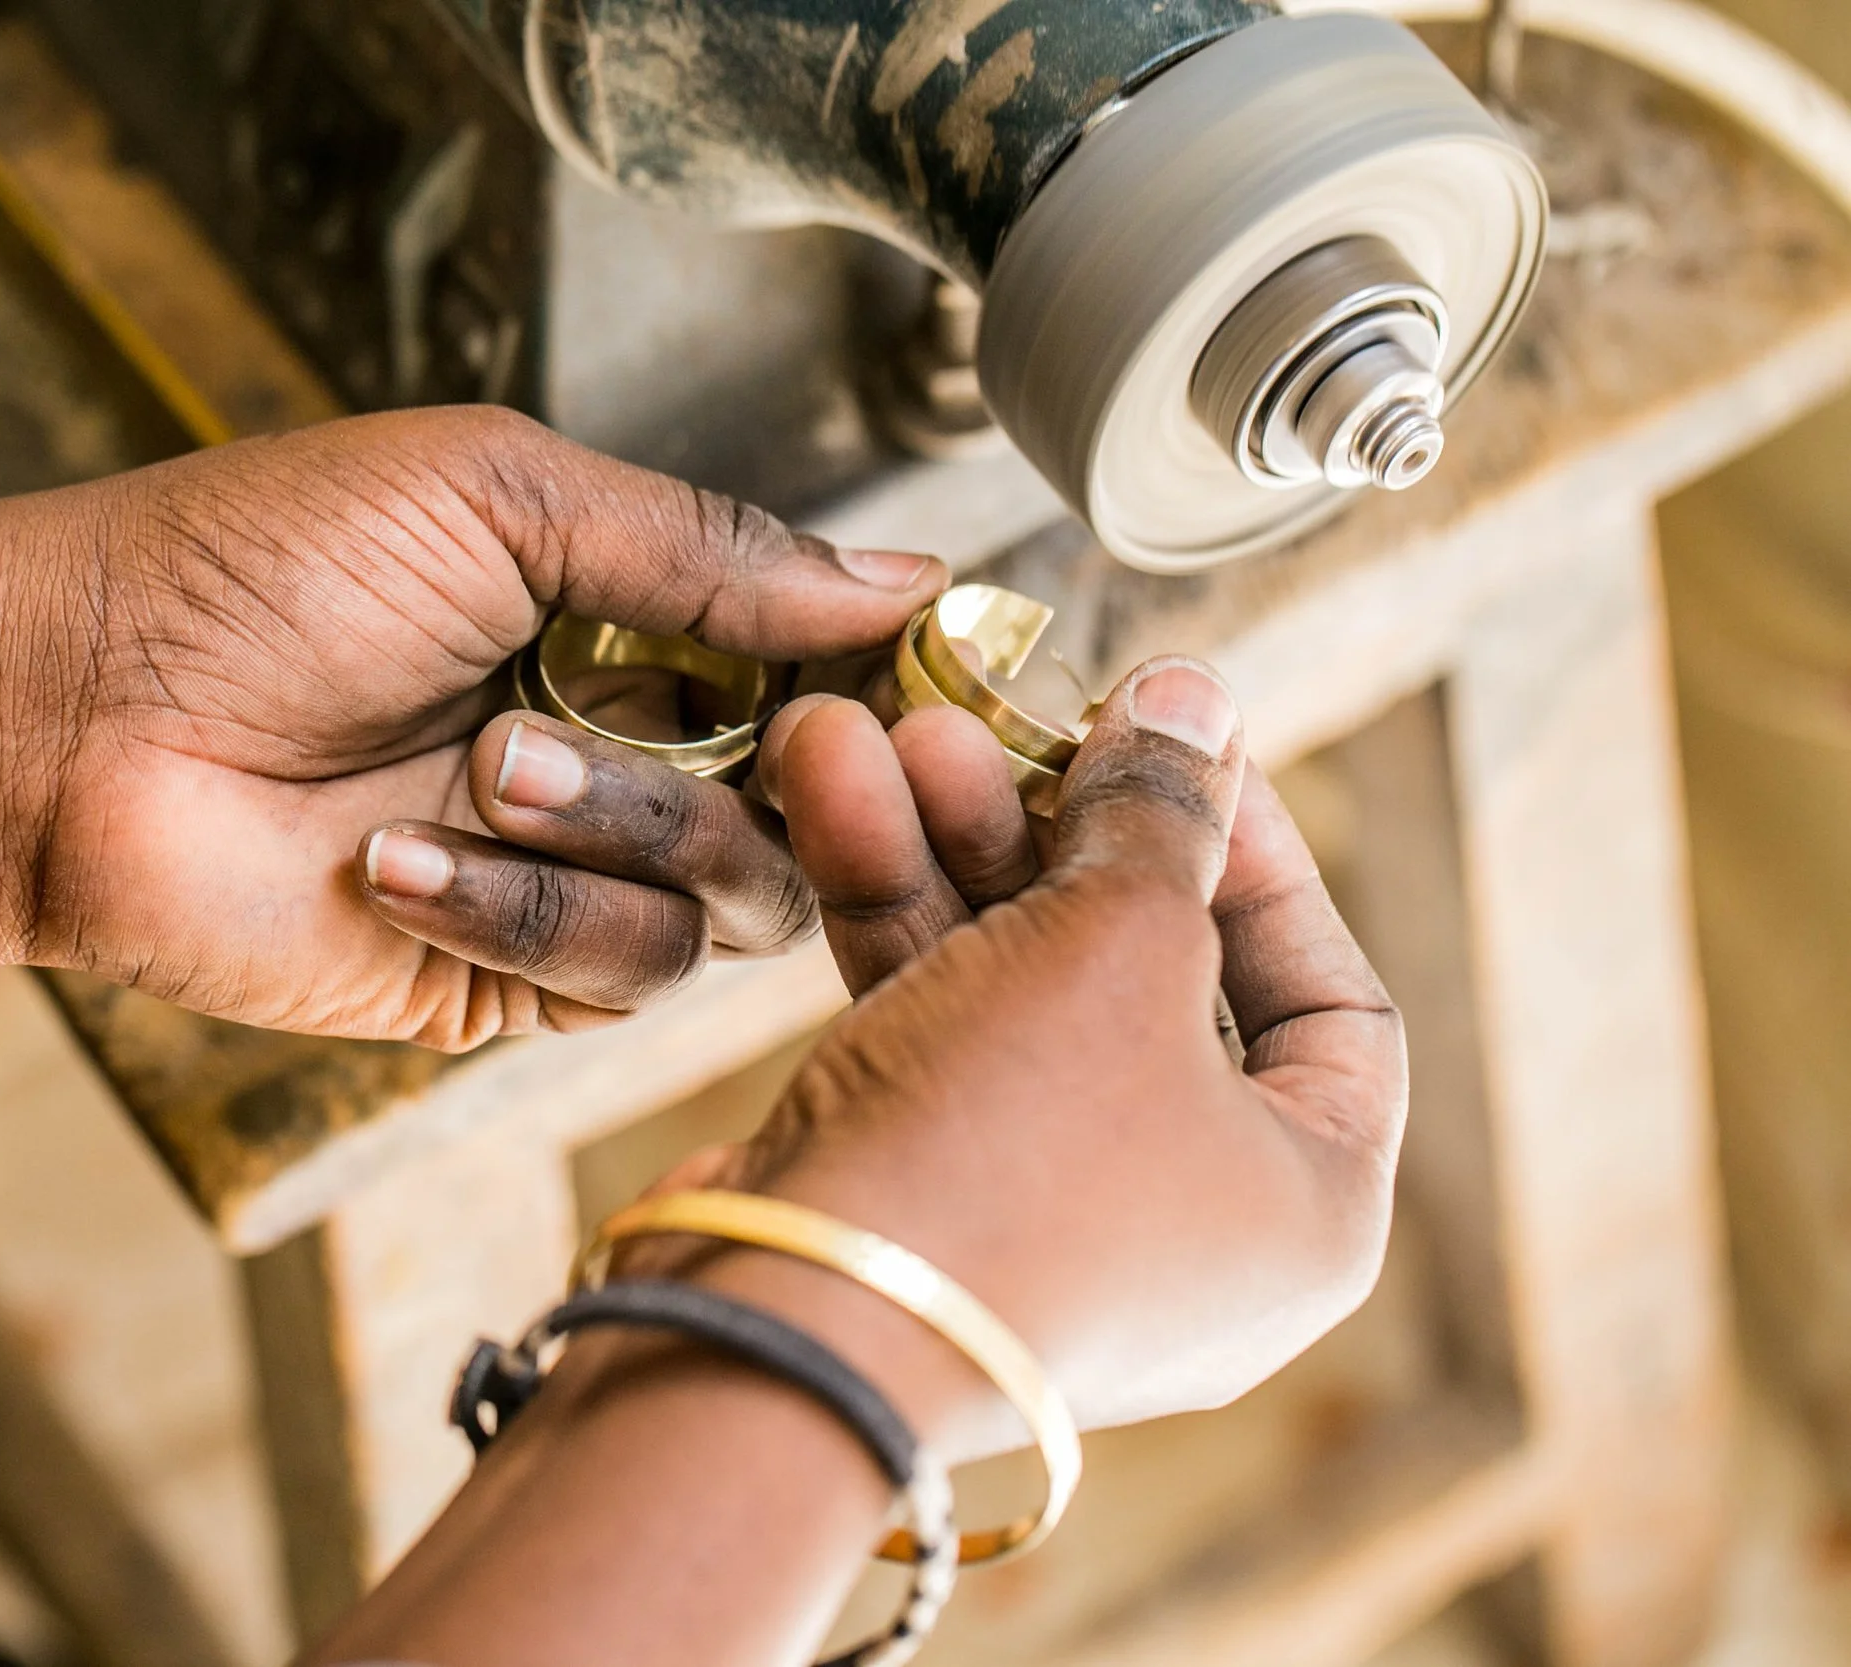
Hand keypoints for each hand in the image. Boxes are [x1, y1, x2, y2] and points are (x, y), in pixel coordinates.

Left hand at [0, 407, 943, 1045]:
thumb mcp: (501, 499)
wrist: (80, 713)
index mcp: (631, 625)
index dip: (888, 691)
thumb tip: (915, 577)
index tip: (921, 688)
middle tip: (765, 741)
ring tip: (484, 764)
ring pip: (731, 903)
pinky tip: (397, 856)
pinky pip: (612, 981)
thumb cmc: (262, 569)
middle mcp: (622, 756)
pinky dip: (523, 915)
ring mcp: (566, 878)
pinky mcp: (501, 987)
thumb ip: (710, 553)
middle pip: (816, 807)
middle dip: (787, 773)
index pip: (827, 674)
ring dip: (623, 830)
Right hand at [652, 659, 1406, 1456]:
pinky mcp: (917, 1200)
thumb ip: (1159, 812)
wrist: (791, 1336)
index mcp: (1310, 1208)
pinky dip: (890, 915)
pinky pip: (931, 1032)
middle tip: (1001, 716)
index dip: (1262, 856)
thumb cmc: (1011, 1155)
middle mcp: (1188, 1226)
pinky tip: (831, 789)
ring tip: (874, 728)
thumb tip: (1194, 697)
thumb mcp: (1119, 947)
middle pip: (1150, 979)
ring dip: (949, 846)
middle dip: (1058, 829)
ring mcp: (1044, 1219)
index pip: (1332, 1001)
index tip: (1176, 747)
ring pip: (1016, 991)